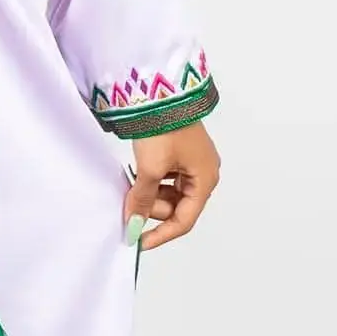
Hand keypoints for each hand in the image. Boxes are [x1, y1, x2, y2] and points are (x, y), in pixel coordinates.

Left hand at [123, 121, 219, 252]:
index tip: (139, 241)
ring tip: (133, 184)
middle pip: (176, 207)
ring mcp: (192, 163)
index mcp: (205, 180)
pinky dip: (150, 181)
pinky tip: (137, 176)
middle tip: (131, 201)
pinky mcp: (179, 154)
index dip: (161, 234)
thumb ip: (143, 200)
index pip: (184, 220)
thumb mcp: (151, 168)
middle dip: (152, 208)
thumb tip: (133, 223)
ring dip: (150, 194)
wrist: (160, 93)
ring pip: (169, 193)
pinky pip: (165, 178)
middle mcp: (203, 173)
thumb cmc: (165, 127)